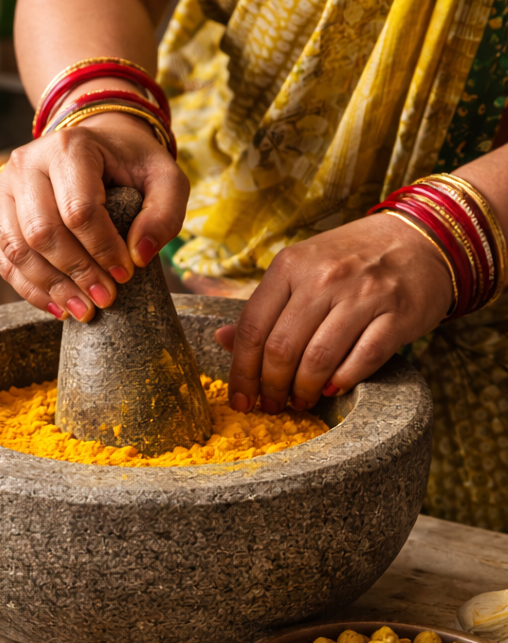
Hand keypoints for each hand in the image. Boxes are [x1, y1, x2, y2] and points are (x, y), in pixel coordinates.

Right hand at [0, 112, 188, 320]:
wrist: (94, 145)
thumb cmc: (130, 163)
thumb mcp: (165, 178)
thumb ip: (164, 213)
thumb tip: (139, 256)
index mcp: (68, 147)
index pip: (78, 210)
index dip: (102, 249)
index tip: (125, 274)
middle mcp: (27, 163)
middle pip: (42, 233)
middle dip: (76, 273)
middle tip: (105, 299)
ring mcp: (3, 188)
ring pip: (16, 250)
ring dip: (50, 288)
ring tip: (82, 310)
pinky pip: (2, 259)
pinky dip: (29, 289)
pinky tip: (58, 306)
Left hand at [214, 213, 453, 412]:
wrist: (422, 237)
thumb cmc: (350, 260)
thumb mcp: (300, 269)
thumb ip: (263, 306)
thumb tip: (221, 339)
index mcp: (290, 265)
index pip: (252, 328)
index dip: (241, 371)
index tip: (239, 399)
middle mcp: (324, 277)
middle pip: (281, 348)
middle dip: (271, 387)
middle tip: (271, 405)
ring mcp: (363, 294)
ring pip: (318, 359)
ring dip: (304, 390)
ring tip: (299, 401)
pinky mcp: (398, 313)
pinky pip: (362, 359)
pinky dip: (342, 381)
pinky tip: (332, 388)